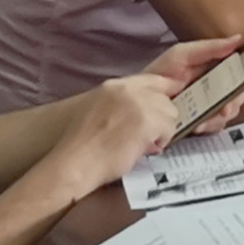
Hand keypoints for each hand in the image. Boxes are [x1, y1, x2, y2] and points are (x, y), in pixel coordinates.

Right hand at [36, 67, 191, 198]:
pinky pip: (170, 129)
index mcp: (115, 86)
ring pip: (171, 113)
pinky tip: (143, 149)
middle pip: (165, 98)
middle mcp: (128, 90)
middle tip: (146, 135)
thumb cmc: (82, 147)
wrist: (73, 164)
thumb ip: (125, 106)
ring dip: (161, 130)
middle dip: (160, 117)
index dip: (164, 93)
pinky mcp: (148, 121)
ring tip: (142, 143)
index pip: (154, 80)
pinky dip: (161, 141)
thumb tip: (153, 115)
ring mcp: (139, 104)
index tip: (166, 106)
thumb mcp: (100, 112)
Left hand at [138, 34, 243, 137]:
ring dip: (223, 113)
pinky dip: (211, 125)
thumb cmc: (157, 74)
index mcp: (214, 66)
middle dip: (237, 98)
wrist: (136, 102)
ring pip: (232, 110)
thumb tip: (238, 39)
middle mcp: (215, 85)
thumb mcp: (181, 55)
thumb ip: (209, 47)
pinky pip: (217, 126)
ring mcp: (208, 105)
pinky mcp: (200, 122)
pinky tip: (199, 124)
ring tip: (211, 114)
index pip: (241, 67)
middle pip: (241, 91)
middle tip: (228, 101)